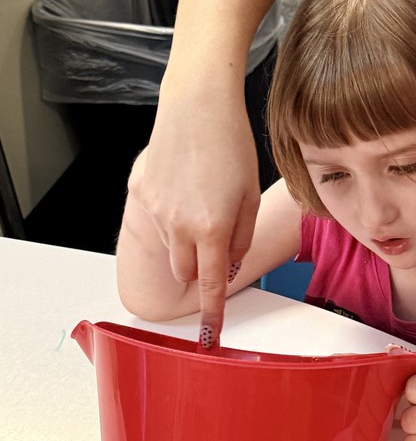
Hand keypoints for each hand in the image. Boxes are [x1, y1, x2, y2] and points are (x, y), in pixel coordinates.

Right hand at [128, 93, 260, 344]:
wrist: (197, 106)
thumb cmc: (232, 145)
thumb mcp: (251, 196)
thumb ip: (241, 237)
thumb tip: (228, 264)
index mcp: (212, 228)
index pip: (210, 285)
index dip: (210, 313)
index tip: (209, 335)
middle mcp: (179, 225)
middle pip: (184, 272)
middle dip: (198, 268)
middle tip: (214, 239)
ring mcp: (155, 209)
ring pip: (170, 246)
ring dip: (184, 239)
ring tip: (201, 199)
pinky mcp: (139, 192)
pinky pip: (155, 219)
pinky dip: (169, 214)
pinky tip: (182, 184)